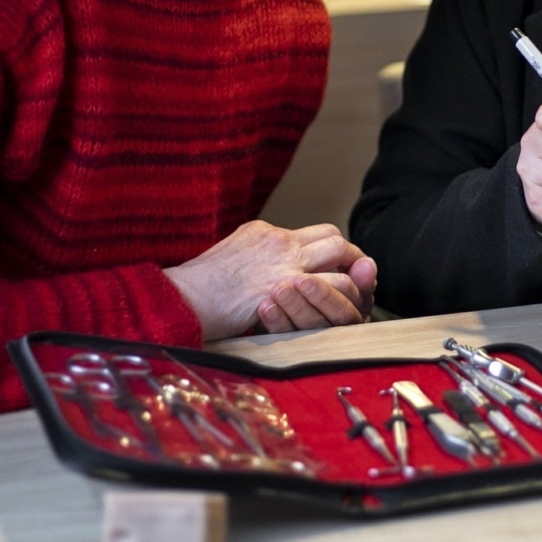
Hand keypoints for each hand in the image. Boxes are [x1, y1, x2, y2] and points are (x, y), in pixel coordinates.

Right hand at [162, 221, 374, 340]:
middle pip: (332, 236)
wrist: (185, 297)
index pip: (310, 231)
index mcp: (265, 232)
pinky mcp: (288, 283)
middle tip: (356, 276)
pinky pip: (333, 284)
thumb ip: (254, 257)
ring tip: (354, 294)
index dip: (328, 248)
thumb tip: (265, 270)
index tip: (336, 264)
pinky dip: (345, 296)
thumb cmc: (199, 288)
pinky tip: (344, 310)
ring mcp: (286, 260)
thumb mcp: (229, 257)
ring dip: (351, 275)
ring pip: (340, 254)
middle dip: (349, 256)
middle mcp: (280, 240)